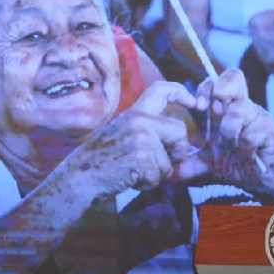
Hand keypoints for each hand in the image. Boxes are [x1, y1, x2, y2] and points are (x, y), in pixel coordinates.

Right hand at [64, 81, 196, 197]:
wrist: (80, 176)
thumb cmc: (103, 160)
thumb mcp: (123, 134)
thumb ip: (147, 131)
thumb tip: (182, 145)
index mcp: (135, 112)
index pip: (161, 90)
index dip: (180, 91)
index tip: (193, 101)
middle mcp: (139, 120)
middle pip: (180, 130)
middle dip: (176, 151)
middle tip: (156, 163)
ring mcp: (141, 138)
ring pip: (170, 160)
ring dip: (157, 173)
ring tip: (133, 170)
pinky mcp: (141, 158)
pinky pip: (159, 176)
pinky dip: (148, 183)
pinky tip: (129, 178)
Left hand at [194, 69, 273, 191]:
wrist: (262, 180)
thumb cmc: (235, 165)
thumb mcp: (206, 164)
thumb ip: (188, 164)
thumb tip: (167, 171)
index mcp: (223, 110)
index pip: (214, 82)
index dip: (204, 90)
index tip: (197, 107)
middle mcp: (240, 107)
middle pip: (233, 76)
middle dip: (220, 91)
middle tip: (214, 113)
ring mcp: (257, 116)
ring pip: (238, 108)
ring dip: (229, 128)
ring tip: (231, 144)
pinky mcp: (269, 130)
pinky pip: (252, 132)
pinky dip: (245, 146)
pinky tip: (246, 154)